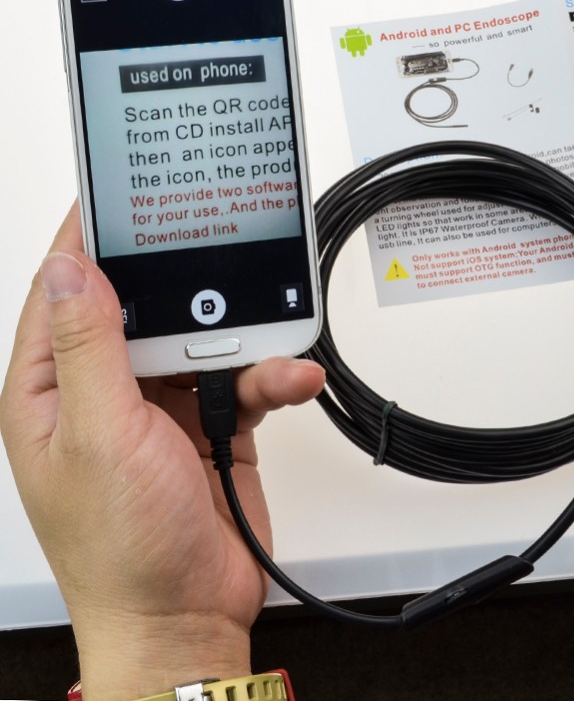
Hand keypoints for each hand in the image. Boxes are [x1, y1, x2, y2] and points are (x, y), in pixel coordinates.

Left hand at [0, 206, 325, 700]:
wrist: (187, 617)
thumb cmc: (122, 550)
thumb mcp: (100, 437)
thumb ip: (90, 349)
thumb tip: (71, 270)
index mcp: (52, 390)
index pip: (63, 290)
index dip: (90, 237)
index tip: (121, 191)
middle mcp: (104, 390)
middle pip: (144, 304)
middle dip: (185, 285)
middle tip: (217, 253)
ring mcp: (158, 405)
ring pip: (202, 335)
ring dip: (240, 338)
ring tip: (264, 345)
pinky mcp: (210, 420)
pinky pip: (243, 374)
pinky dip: (271, 375)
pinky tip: (287, 380)